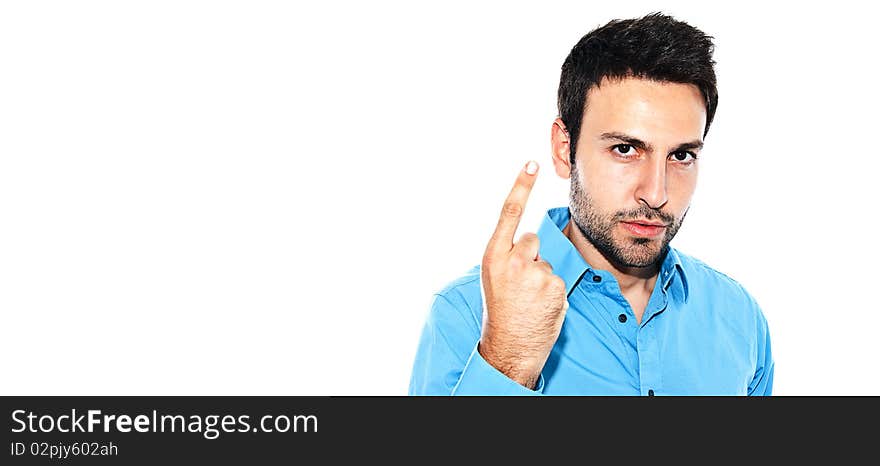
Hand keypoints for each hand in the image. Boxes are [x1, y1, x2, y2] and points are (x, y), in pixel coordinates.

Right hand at [479, 160, 568, 388]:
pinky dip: (553, 292)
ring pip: (547, 261)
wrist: (509, 346)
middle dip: (531, 257)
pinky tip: (541, 306)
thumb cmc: (500, 310)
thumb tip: (530, 242)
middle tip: (520, 285)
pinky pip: (559, 279)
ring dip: (542, 276)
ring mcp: (535, 272)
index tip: (532, 163)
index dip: (521, 185)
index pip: (509, 212)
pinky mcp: (555, 285)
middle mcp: (513, 259)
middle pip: (533, 240)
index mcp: (493, 255)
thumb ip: (508, 255)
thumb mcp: (494, 277)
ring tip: (529, 299)